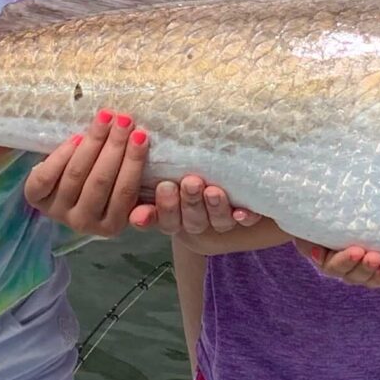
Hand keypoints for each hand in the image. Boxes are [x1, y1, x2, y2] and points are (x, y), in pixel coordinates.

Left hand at [22, 111, 150, 235]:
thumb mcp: (130, 198)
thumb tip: (165, 189)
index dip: (133, 162)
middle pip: (100, 181)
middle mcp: (83, 223)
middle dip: (114, 146)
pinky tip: (77, 137)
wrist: (65, 195)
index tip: (142, 134)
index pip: (124, 192)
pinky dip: (61, 155)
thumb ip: (145, 198)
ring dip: (93, 142)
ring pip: (76, 175)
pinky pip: (46, 178)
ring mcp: (58, 212)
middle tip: (125, 119)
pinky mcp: (36, 199)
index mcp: (111, 226)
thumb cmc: (108, 188)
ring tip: (105, 118)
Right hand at [131, 174, 261, 241]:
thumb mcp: (163, 170)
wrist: (220, 175)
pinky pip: (246, 221)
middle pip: (191, 220)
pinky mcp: (243, 215)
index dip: (162, 208)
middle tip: (190, 182)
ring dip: (215, 207)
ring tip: (213, 191)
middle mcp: (195, 220)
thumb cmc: (183, 168)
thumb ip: (146, 173)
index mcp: (171, 214)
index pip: (163, 218)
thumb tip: (133, 158)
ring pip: (217, 221)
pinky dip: (244, 217)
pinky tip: (242, 212)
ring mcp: (219, 220)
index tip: (164, 187)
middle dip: (189, 202)